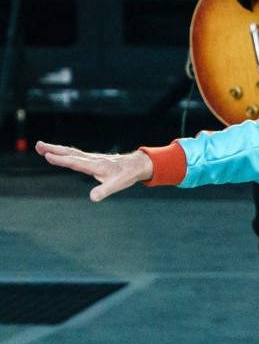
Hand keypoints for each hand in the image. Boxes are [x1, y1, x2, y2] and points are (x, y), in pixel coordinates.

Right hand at [36, 141, 153, 201]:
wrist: (135, 165)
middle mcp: (91, 159)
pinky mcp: (91, 159)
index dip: (61, 160)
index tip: (47, 156)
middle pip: (70, 153)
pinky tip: (57, 152)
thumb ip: (104, 191)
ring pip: (71, 152)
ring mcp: (91, 158)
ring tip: (40, 146)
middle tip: (38, 145)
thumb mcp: (117, 185)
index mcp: (95, 165)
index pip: (75, 162)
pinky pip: (74, 154)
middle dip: (53, 149)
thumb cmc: (126, 175)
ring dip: (55, 149)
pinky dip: (64, 152)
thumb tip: (93, 198)